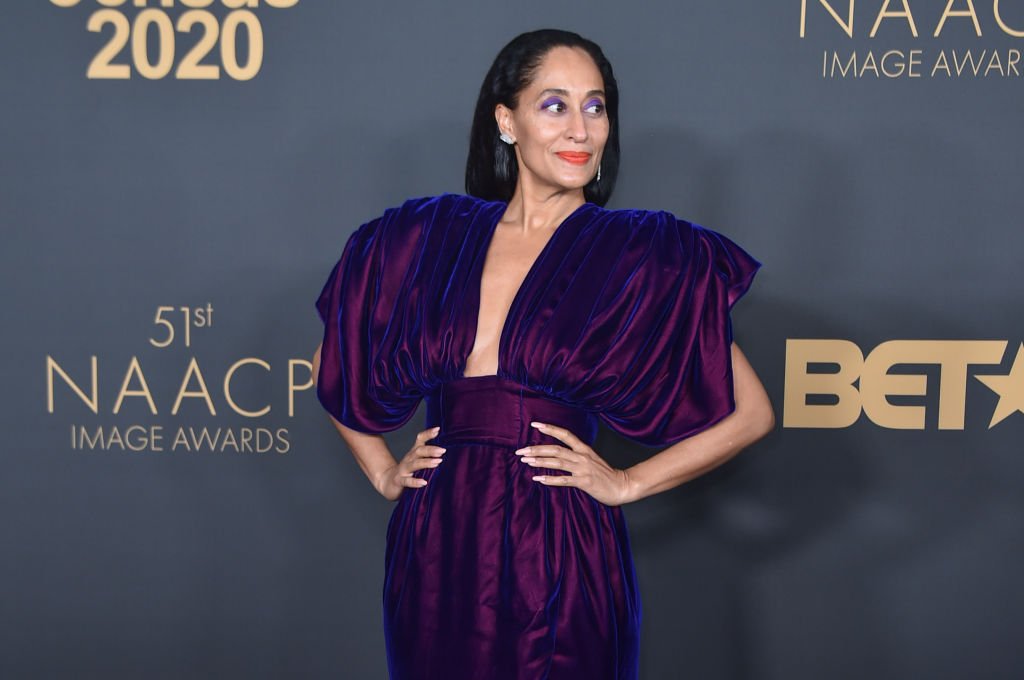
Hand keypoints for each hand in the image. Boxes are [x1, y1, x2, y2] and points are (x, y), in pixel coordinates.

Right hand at [375, 426, 445, 501]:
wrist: (388, 483)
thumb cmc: (407, 471)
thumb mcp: (416, 461)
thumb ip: (428, 455)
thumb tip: (445, 450)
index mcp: (414, 453)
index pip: (420, 440)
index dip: (428, 434)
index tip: (438, 429)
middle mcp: (408, 459)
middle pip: (419, 451)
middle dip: (430, 450)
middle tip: (442, 451)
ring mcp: (403, 470)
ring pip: (414, 464)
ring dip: (426, 463)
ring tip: (437, 462)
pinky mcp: (399, 481)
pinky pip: (407, 481)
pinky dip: (415, 481)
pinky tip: (423, 483)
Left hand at [514, 421, 631, 505]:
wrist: (622, 486)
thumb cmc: (605, 474)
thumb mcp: (591, 459)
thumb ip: (576, 455)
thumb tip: (557, 454)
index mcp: (584, 449)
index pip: (565, 434)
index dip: (550, 428)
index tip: (534, 424)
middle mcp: (582, 456)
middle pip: (556, 449)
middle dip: (536, 449)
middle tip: (520, 451)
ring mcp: (583, 469)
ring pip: (558, 462)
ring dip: (540, 462)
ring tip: (525, 461)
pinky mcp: (584, 482)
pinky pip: (564, 480)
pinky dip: (550, 479)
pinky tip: (539, 479)